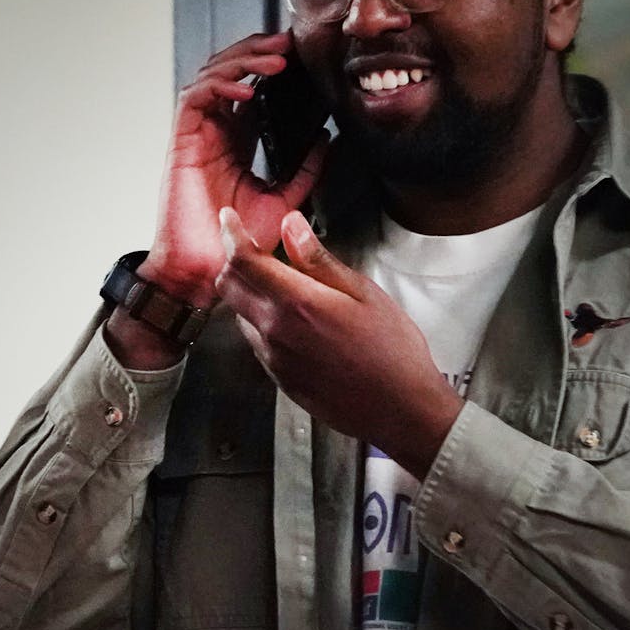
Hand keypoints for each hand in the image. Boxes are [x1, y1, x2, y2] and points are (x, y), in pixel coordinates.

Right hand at [143, 31, 327, 306]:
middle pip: (228, 72)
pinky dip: (219, 86)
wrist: (207, 271)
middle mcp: (213, 133)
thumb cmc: (235, 244)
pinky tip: (246, 88)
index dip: (268, 65)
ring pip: (210, 76)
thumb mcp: (283, 201)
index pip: (249, 87)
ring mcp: (195, 136)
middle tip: (288, 43)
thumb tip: (326, 139)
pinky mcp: (181, 144)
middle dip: (256, 51)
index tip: (300, 53)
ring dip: (241, 61)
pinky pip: (194, 99)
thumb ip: (303, 171)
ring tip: (274, 58)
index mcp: (234, 142)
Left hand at [214, 207, 461, 478]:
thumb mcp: (362, 292)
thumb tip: (290, 225)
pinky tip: (290, 320)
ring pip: (238, 313)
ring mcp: (273, 358)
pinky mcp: (278, 378)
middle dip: (235, 262)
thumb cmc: (392, 350)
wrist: (401, 410)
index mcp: (297, 303)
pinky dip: (260, 321)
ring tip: (279, 285)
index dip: (231, 234)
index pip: (243, 261)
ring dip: (247, 293)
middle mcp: (275, 331)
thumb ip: (318, 259)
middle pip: (229, 286)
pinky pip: (254, 341)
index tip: (229, 219)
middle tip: (254, 249)